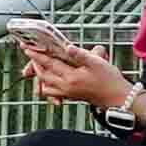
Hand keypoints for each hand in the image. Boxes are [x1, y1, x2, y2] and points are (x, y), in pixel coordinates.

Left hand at [10, 26, 125, 108]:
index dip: (37, 55)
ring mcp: (68, 93)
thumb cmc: (109, 80)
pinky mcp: (71, 96)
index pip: (49, 64)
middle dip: (35, 64)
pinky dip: (47, 85)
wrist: (117, 98)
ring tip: (39, 64)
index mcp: (71, 78)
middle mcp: (66, 87)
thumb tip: (67, 47)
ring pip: (46, 85)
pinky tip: (50, 78)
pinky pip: (53, 92)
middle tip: (31, 53)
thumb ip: (80, 55)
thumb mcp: (97, 63)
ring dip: (40, 75)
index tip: (27, 48)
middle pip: (43, 76)